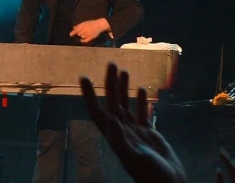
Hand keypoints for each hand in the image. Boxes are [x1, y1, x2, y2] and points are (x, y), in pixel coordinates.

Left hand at [70, 18, 109, 43]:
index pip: (77, 29)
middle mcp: (86, 29)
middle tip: (82, 32)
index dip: (73, 32)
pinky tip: (81, 40)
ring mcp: (89, 33)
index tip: (70, 35)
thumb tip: (73, 27)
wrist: (99, 25)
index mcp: (84, 25)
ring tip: (85, 33)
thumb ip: (79, 25)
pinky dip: (83, 40)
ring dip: (82, 35)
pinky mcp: (91, 37)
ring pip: (82, 36)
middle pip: (79, 33)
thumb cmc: (91, 23)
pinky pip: (85, 40)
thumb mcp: (85, 22)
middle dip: (79, 33)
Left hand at [80, 63, 186, 182]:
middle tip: (111, 63)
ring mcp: (136, 133)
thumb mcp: (134, 157)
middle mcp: (122, 133)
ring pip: (127, 106)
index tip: (83, 76)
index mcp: (115, 137)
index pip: (98, 112)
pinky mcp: (149, 134)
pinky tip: (142, 90)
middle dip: (110, 84)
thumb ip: (121, 140)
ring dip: (124, 89)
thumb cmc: (151, 175)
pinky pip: (142, 114)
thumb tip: (110, 120)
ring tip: (124, 70)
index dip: (89, 95)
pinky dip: (141, 101)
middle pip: (113, 103)